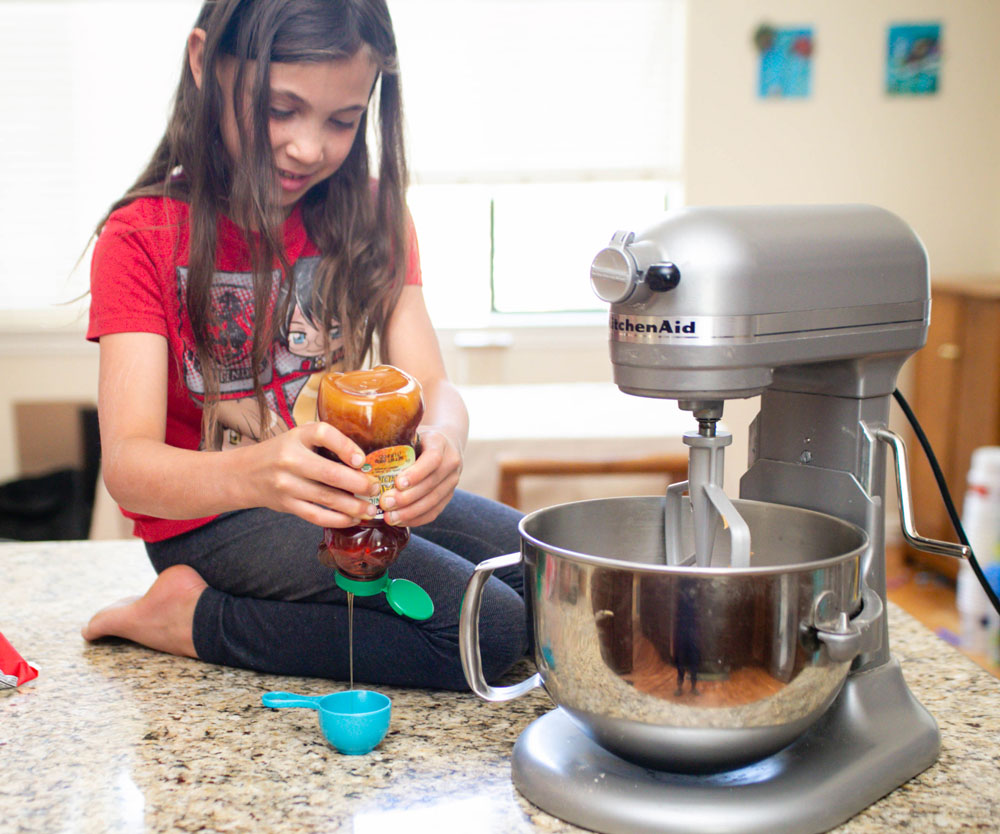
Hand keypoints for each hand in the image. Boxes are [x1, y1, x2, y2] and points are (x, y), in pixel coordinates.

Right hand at [241, 421, 379, 527]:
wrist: (245, 473)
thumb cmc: (282, 452)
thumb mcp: (299, 437)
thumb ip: (326, 443)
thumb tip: (365, 461)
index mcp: (297, 437)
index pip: (324, 434)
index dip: (346, 446)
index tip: (362, 460)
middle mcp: (290, 460)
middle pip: (330, 473)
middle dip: (358, 484)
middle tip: (375, 488)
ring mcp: (287, 485)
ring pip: (326, 498)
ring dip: (353, 506)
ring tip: (370, 508)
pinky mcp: (287, 505)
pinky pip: (316, 516)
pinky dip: (338, 519)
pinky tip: (353, 519)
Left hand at [379, 426, 462, 527]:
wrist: (445, 443)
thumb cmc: (418, 437)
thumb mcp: (409, 432)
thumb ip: (393, 441)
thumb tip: (361, 455)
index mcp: (440, 443)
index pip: (433, 459)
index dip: (416, 473)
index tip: (397, 482)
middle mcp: (451, 463)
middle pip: (431, 484)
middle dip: (407, 497)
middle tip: (385, 503)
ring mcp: (452, 481)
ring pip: (433, 501)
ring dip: (410, 512)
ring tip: (390, 517)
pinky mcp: (448, 496)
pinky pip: (434, 512)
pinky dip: (416, 519)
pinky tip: (399, 521)